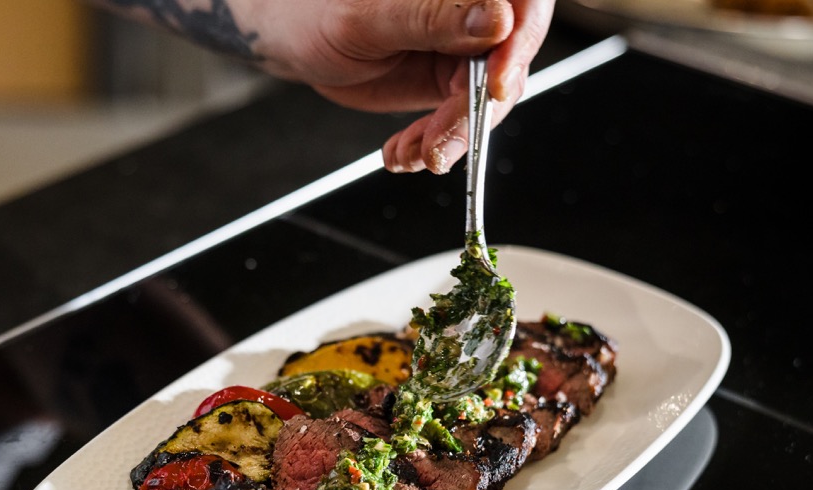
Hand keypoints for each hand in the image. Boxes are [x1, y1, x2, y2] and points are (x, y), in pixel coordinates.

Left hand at [251, 0, 553, 174]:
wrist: (291, 37)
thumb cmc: (315, 9)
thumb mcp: (369, 17)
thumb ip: (433, 18)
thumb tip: (497, 20)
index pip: (520, 8)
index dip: (517, 47)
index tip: (495, 87)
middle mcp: (472, 11)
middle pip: (508, 63)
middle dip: (473, 112)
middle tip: (439, 144)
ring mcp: (463, 48)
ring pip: (486, 100)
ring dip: (452, 137)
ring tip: (413, 153)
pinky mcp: (448, 81)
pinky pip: (461, 119)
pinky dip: (435, 144)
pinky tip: (404, 151)